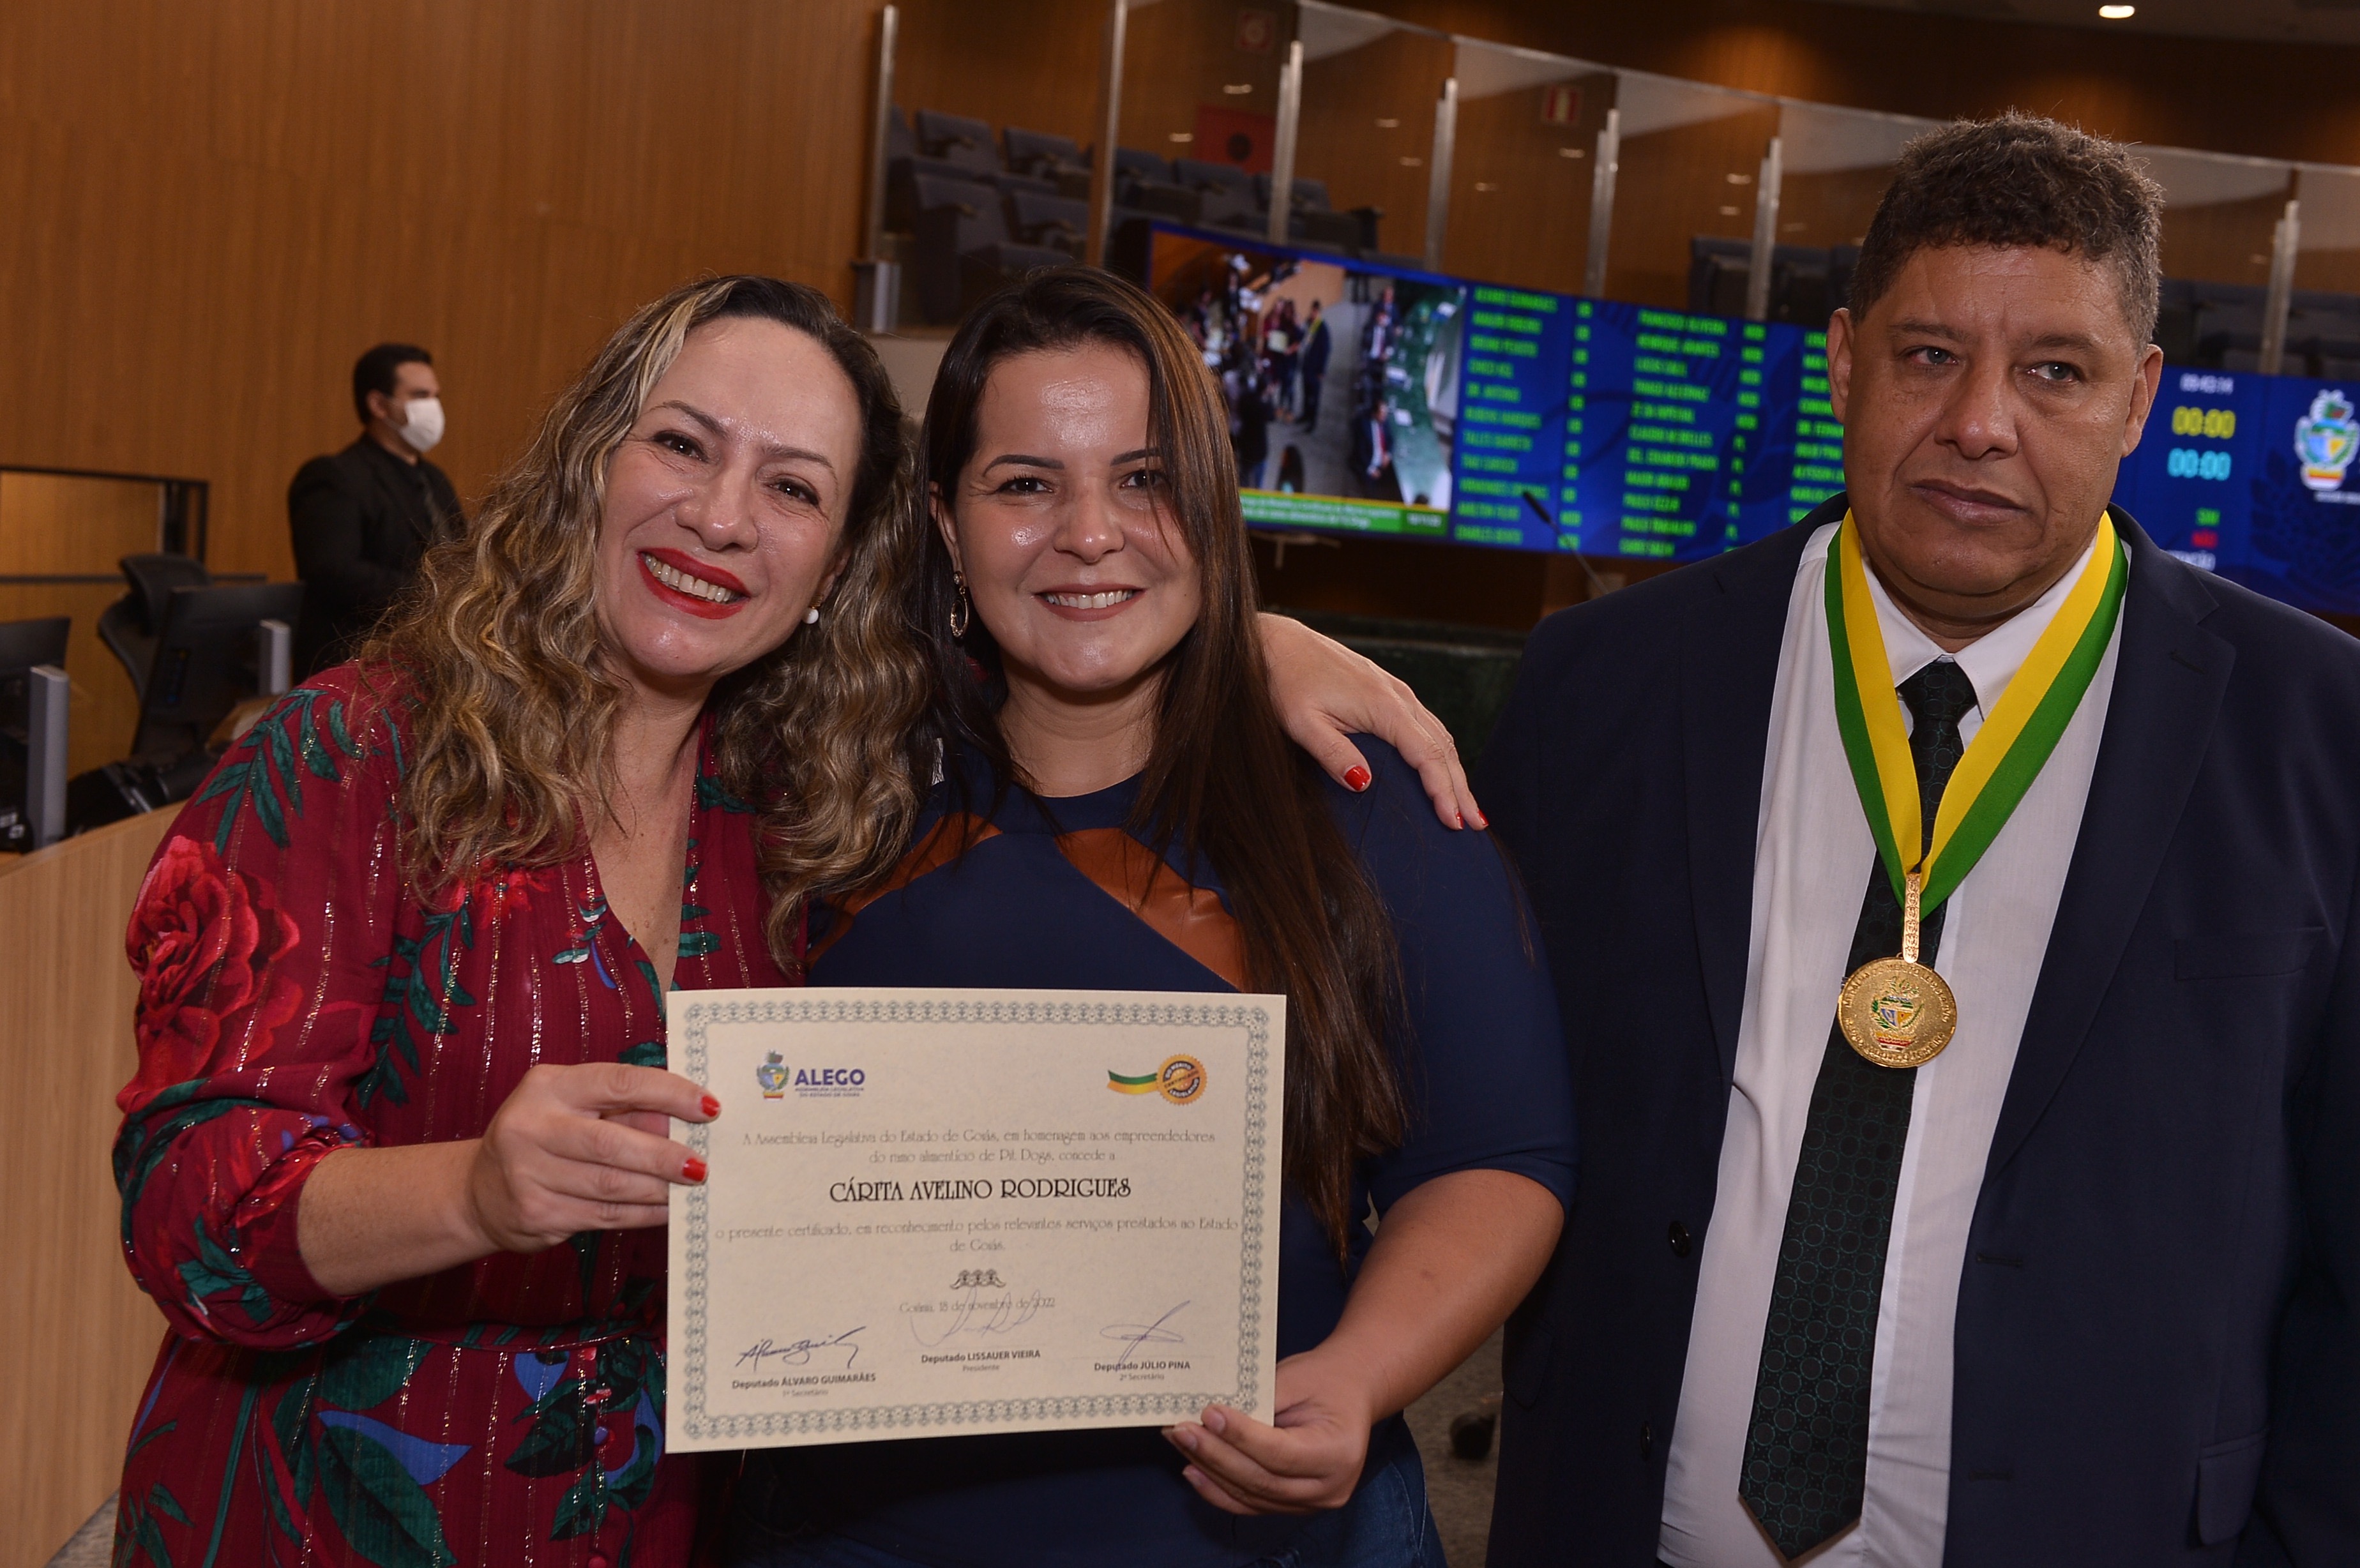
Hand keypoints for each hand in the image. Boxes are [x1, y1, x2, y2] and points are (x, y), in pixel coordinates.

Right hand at [464, 1062, 716, 1253]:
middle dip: (664, 1156)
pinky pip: (604, 1216)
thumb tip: (685, 1120)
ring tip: (692, 1188)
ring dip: (659, 1189)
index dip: (668, 1093)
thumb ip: (624, 1108)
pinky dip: (643, 1214)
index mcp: (549, 1086)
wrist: (479, 1191)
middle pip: (611, 1143)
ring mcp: (528, 1174)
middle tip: (703, 1164)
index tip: (709, 1106)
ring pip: (610, 1185)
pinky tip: (668, 1210)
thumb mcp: (573, 1107)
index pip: (618, 1082)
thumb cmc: (543, 1136)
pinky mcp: (536, 1215)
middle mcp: (531, 1127)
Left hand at [1163, 1345, 1376, 1514]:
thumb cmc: (1323, 1379)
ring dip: (1210, 1470)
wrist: (1349, 1391)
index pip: (1279, 1453)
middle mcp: (1330, 1487)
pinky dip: (1218, 1489)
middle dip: (1216, 1455)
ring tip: (1181, 1443)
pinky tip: (1194, 1470)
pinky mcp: (1293, 1506)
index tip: (1208, 1414)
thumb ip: (1258, 1403)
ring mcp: (1312, 1503)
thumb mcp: (1296, 1379)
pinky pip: (1250, 1504)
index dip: (1240, 1436)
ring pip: (1251, 1495)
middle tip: (1181, 1430)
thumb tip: (1209, 1417)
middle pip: (1261, 1480)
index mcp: (1339, 1453)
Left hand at [1256, 611, 1482, 829]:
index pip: (1426, 755)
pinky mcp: (1390, 692)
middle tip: (1474, 825)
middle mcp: (1400, 697)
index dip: (1442, 791)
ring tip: (1467, 807)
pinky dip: (1442, 753)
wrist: (1280, 644)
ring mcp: (1398, 692)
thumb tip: (1364, 784)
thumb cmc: (1287, 683)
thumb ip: (1333, 753)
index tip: (1453, 822)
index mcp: (1383, 706)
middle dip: (1461, 789)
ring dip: (1456, 772)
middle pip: (1443, 748)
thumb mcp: (1301, 723)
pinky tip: (1443, 770)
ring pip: (1440, 736)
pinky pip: (1428, 726)